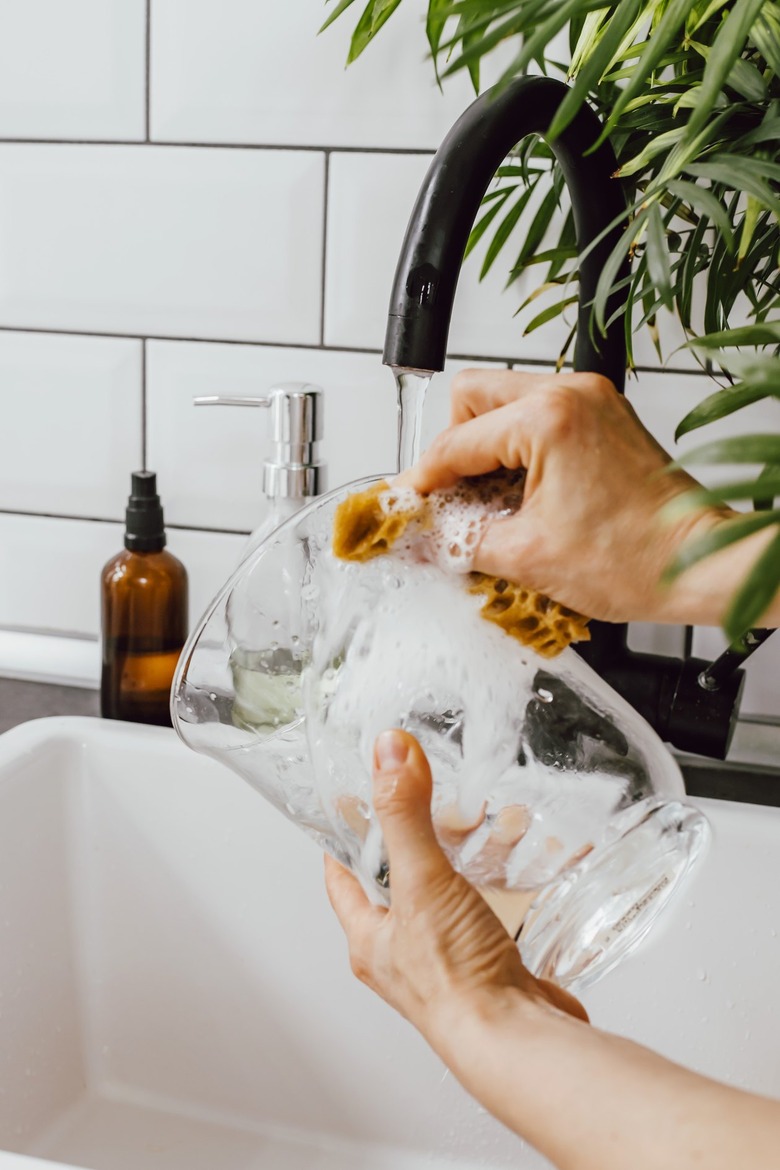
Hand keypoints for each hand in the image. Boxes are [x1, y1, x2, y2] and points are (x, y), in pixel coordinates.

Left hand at [325, 728, 586, 1063]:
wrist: (516, 1041)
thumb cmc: (457, 982)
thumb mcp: (422, 882)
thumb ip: (405, 815)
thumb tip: (389, 753)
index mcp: (370, 938)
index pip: (342, 878)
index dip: (343, 839)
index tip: (350, 804)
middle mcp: (404, 954)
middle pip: (401, 885)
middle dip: (420, 843)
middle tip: (433, 806)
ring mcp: (449, 963)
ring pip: (452, 898)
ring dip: (470, 863)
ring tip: (490, 827)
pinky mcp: (492, 968)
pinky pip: (496, 916)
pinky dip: (509, 889)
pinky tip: (528, 872)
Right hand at [403, 369, 731, 623]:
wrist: (698, 564)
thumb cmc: (638, 559)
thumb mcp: (527, 557)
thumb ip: (460, 541)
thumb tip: (424, 537)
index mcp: (549, 417)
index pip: (456, 441)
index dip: (422, 479)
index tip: (406, 504)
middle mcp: (572, 394)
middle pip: (473, 397)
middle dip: (453, 449)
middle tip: (449, 498)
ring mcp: (592, 400)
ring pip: (505, 401)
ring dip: (486, 448)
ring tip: (488, 502)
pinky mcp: (604, 415)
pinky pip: (539, 415)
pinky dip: (518, 450)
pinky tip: (519, 494)